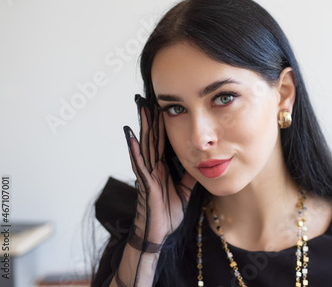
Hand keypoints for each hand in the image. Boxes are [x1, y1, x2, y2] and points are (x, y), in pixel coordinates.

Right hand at [123, 95, 195, 244]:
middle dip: (151, 119)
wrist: (158, 234)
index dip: (162, 124)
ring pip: (145, 146)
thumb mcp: (184, 191)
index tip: (162, 106)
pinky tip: (131, 136)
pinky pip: (140, 164)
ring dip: (143, 127)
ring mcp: (148, 174)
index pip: (162, 141)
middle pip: (152, 138)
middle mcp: (153, 167)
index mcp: (162, 168)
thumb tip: (200, 163)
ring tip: (141, 109)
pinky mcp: (146, 184)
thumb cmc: (167, 213)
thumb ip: (189, 176)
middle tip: (148, 98)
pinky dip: (135, 150)